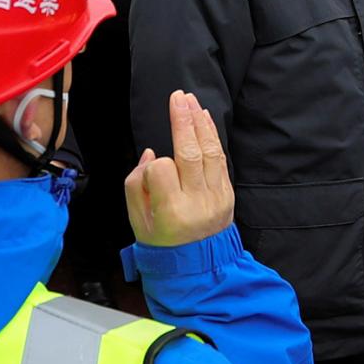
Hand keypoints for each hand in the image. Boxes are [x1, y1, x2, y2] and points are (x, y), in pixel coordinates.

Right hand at [126, 91, 233, 246]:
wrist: (197, 266)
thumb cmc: (162, 242)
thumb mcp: (137, 221)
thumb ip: (136, 186)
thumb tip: (150, 154)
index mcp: (171, 212)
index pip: (161, 170)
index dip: (153, 166)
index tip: (151, 174)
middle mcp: (197, 203)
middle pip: (189, 153)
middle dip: (183, 121)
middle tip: (177, 97)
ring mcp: (216, 198)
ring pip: (209, 152)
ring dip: (199, 122)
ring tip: (190, 101)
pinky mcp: (227, 193)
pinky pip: (220, 159)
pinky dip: (212, 136)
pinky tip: (204, 119)